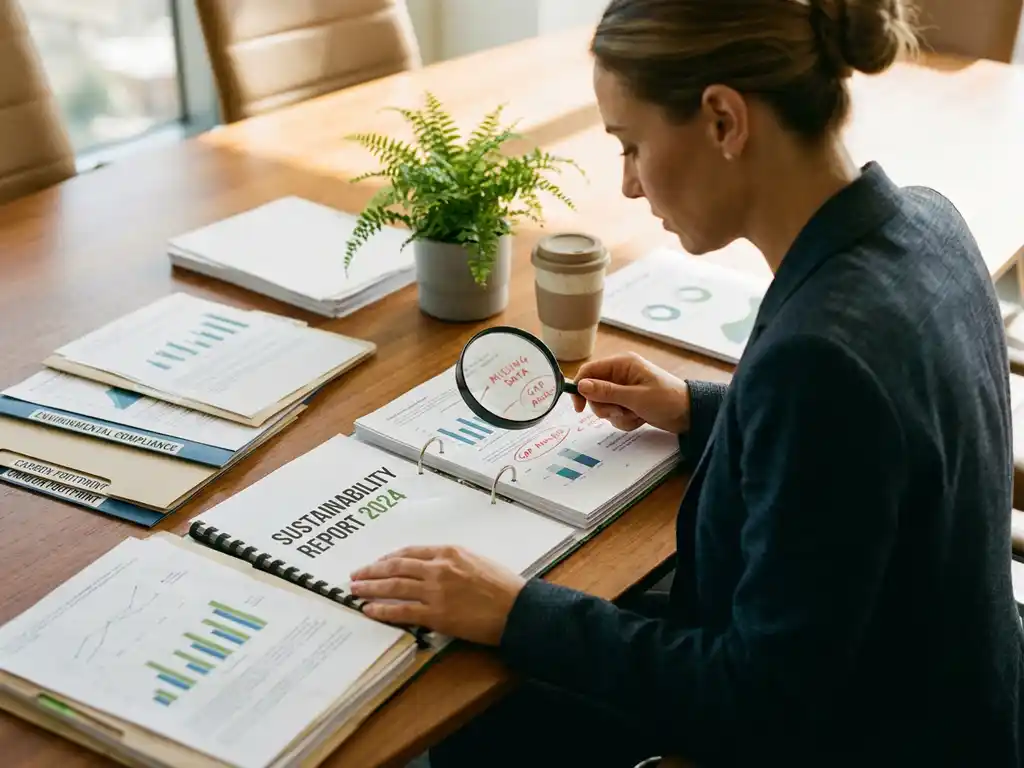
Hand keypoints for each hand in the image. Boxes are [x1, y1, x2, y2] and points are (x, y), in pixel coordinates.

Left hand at [349, 546, 526, 645]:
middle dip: (372, 571)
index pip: (410, 552)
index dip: (389, 558)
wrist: (517, 609)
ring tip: (354, 591)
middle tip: (355, 575)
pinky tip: (369, 610)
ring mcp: (435, 591)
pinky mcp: (436, 614)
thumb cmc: (504, 586)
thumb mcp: (477, 561)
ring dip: (370, 588)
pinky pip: (402, 610)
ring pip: (393, 586)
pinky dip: (382, 610)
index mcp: (449, 552)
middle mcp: (438, 568)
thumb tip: (433, 568)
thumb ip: (453, 562)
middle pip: (396, 567)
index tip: (377, 563)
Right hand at [571, 352, 690, 432]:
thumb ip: (607, 392)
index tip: (579, 408)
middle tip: (620, 412)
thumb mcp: (635, 397)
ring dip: (617, 415)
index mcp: (622, 364)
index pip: (589, 371)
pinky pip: (615, 414)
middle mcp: (620, 374)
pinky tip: (639, 419)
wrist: (690, 414)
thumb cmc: (667, 400)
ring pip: (604, 405)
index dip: (580, 388)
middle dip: (605, 407)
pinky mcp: (629, 402)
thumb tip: (581, 386)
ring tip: (635, 415)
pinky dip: (625, 420)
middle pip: (594, 391)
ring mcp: (624, 389)